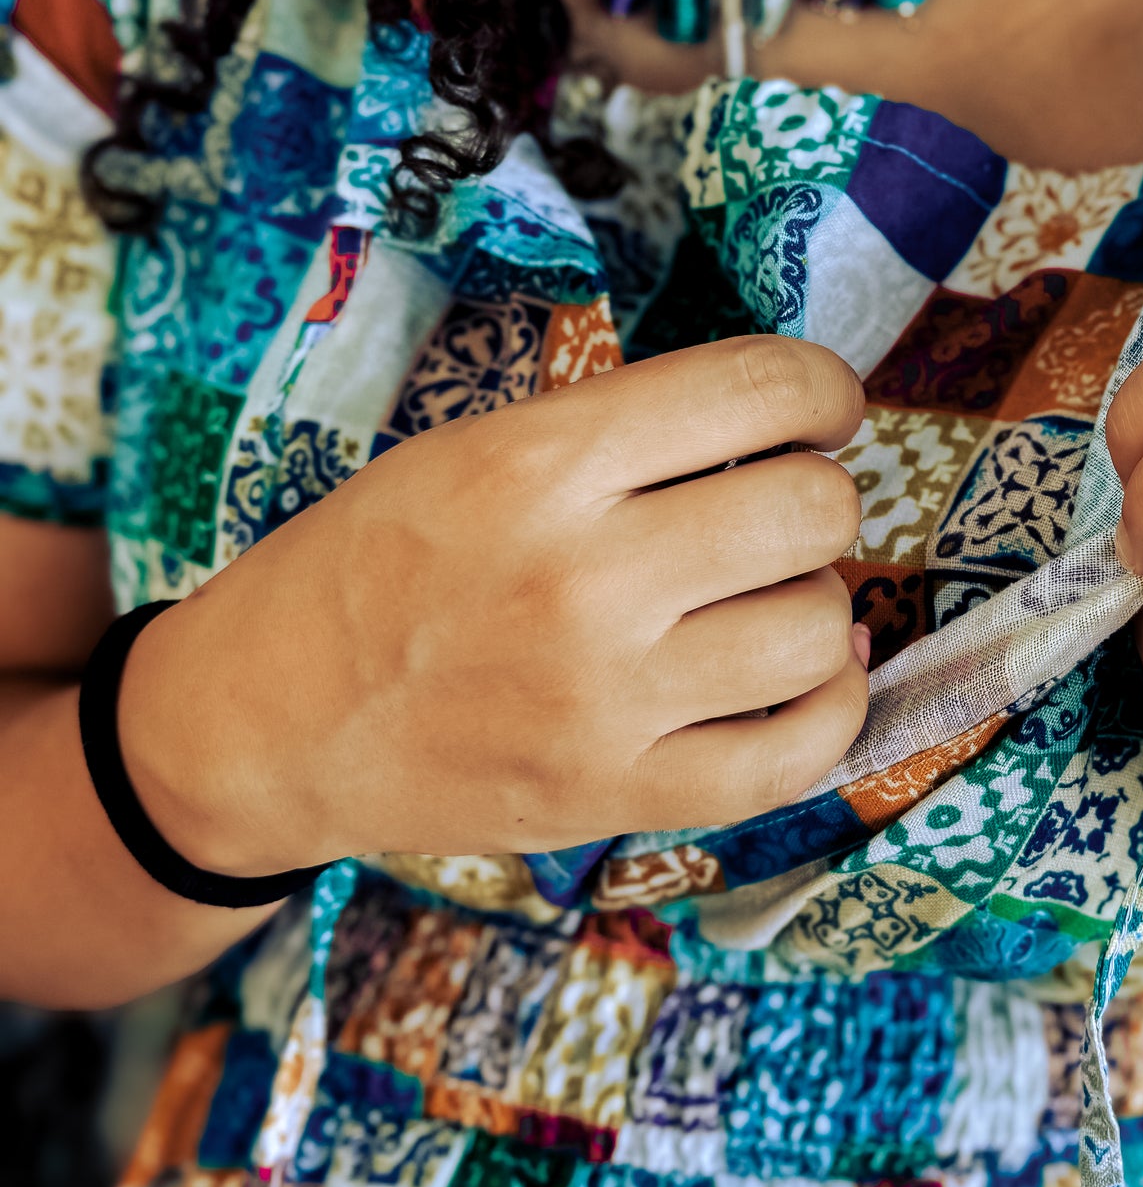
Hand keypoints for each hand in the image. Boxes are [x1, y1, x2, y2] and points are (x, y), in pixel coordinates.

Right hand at [119, 336, 869, 874]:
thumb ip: (621, 433)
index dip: (823, 391)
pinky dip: (831, 706)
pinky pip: (796, 756)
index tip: (822, 410)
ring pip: (816, 630)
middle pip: (809, 512)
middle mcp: (584, 578)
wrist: (268, 721)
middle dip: (820, 498)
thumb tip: (785, 427)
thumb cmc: (378, 563)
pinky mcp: (617, 796)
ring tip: (766, 596)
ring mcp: (605, 700)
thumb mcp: (474, 449)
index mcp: (541, 464)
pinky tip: (810, 674)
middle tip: (782, 510)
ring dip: (816, 603)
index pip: (757, 390)